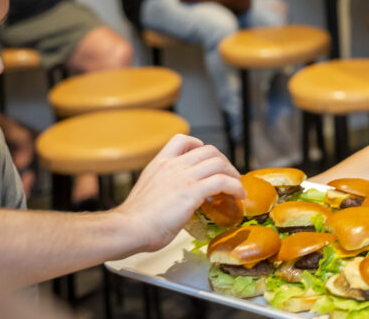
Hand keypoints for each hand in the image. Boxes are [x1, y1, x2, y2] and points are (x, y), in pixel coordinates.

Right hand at [113, 134, 243, 252]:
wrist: (129, 229)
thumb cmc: (135, 220)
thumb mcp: (149, 192)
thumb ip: (164, 188)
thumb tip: (178, 200)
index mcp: (160, 163)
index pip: (183, 140)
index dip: (201, 146)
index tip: (208, 160)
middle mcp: (173, 165)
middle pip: (209, 150)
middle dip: (224, 161)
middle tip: (229, 176)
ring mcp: (183, 176)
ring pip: (219, 163)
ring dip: (233, 173)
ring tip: (237, 186)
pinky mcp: (192, 190)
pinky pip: (222, 181)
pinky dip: (235, 186)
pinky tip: (239, 195)